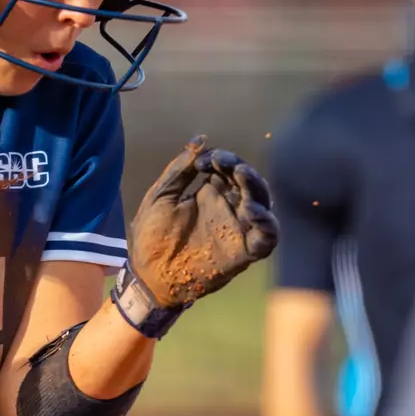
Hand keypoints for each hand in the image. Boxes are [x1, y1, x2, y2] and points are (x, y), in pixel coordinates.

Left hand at [129, 136, 277, 308]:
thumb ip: (180, 169)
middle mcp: (228, 209)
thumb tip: (201, 139)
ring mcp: (237, 230)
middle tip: (228, 164)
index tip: (205, 160)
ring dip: (257, 188)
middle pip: (249, 183)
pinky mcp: (243, 252)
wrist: (147, 275)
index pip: (229, 169)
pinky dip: (267, 223)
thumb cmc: (151, 237)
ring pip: (262, 205)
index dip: (223, 159)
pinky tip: (253, 210)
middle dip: (242, 169)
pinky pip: (266, 238)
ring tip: (243, 177)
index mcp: (210, 195)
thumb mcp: (161, 195)